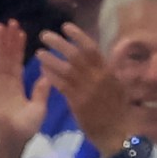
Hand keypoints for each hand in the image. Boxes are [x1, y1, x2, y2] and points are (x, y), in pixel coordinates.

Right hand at [0, 20, 53, 157]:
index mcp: (16, 86)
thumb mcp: (38, 108)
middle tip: (9, 21)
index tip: (21, 31)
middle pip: (5, 57)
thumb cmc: (24, 129)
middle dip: (7, 40)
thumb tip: (48, 76)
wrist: (11, 141)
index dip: (18, 47)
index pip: (16, 62)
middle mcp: (3, 83)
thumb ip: (41, 92)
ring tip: (0, 26)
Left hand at [34, 26, 126, 157]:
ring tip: (38, 52)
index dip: (78, 35)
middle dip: (59, 43)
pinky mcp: (77, 102)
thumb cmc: (117, 108)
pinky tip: (42, 70)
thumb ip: (112, 66)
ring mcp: (87, 89)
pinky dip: (51, 76)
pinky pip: (61, 86)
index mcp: (107, 70)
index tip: (65, 26)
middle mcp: (97, 77)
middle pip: (75, 55)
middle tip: (45, 35)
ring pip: (66, 69)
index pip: (91, 48)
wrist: (116, 131)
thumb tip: (117, 47)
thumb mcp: (118, 83)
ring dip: (50, 59)